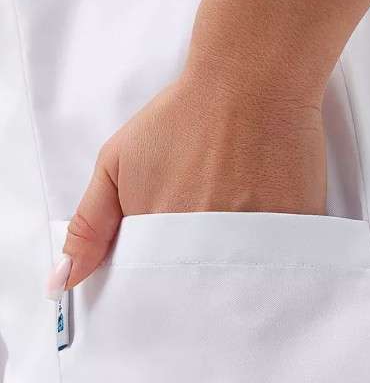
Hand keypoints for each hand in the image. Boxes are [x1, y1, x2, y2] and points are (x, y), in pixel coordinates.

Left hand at [45, 0, 369, 297]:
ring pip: (240, 288)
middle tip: (203, 251)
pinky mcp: (293, 237)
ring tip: (235, 237)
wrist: (251, 85)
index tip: (165, 282)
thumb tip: (65, 280)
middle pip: (199, 297)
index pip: (157, 295)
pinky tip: (266, 235)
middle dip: (196, 289)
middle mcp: (207, 247)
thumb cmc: (183, 118)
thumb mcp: (117, 165)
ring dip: (235, 278)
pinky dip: (272, 266)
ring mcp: (252, 243)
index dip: (159, 293)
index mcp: (163, 238)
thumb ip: (90, 226)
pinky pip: (280, 272)